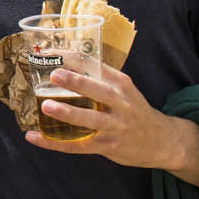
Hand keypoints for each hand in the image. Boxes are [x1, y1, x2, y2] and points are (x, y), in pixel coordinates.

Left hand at [26, 63, 191, 172]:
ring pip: (90, 119)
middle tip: (53, 75)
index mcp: (121, 84)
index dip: (71, 58)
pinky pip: (78, 145)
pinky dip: (54, 143)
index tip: (50, 52)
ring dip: (68, 113)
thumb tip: (64, 64)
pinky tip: (35, 138)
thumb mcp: (124, 90)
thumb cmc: (134, 111)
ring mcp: (115, 126)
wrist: (163, 141)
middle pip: (98, 90)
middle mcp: (120, 103)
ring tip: (46, 106)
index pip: (95, 65)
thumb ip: (100, 79)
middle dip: (76, 82)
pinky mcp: (108, 146)